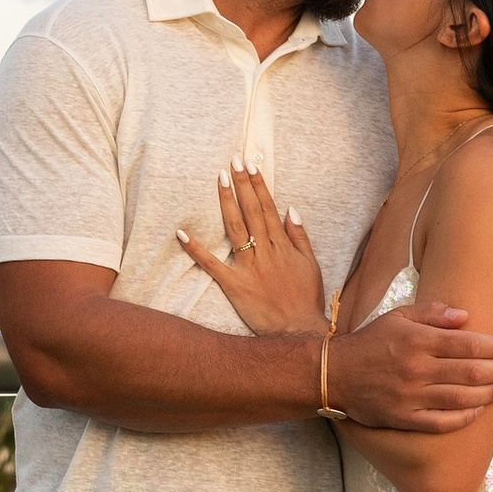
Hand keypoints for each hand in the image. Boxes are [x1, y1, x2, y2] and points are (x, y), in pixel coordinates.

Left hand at [177, 161, 328, 336]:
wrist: (297, 330)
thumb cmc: (305, 298)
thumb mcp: (310, 263)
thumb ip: (299, 236)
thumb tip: (290, 209)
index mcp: (282, 245)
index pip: (268, 208)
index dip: (259, 185)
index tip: (251, 165)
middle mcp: (265, 251)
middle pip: (251, 211)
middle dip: (242, 184)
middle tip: (233, 160)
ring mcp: (248, 267)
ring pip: (235, 228)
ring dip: (226, 202)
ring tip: (219, 179)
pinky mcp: (234, 284)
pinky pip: (212, 265)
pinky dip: (196, 249)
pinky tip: (182, 233)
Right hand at [327, 302, 492, 434]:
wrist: (335, 373)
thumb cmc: (370, 342)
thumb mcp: (397, 317)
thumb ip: (432, 313)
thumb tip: (465, 316)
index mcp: (417, 341)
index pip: (466, 344)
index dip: (492, 347)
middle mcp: (417, 369)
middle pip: (469, 372)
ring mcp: (411, 396)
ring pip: (460, 398)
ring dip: (489, 394)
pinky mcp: (405, 418)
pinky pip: (441, 422)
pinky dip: (463, 418)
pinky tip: (478, 411)